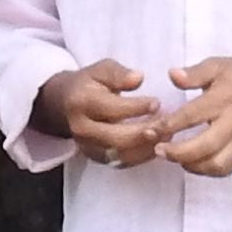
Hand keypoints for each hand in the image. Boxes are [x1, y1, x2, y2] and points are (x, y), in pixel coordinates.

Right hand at [36, 59, 164, 165]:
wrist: (64, 104)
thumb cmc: (89, 83)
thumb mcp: (101, 69)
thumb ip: (119, 73)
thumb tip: (138, 78)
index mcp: (81, 102)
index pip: (111, 108)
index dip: (136, 107)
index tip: (157, 103)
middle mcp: (81, 128)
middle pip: (116, 137)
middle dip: (144, 132)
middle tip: (167, 124)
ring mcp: (87, 146)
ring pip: (121, 154)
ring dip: (147, 147)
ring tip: (167, 135)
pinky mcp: (96, 157)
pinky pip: (122, 162)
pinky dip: (142, 156)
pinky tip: (157, 144)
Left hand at [157, 54, 231, 176]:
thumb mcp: (219, 65)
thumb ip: (194, 73)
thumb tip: (171, 75)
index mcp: (224, 98)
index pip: (193, 116)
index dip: (169, 125)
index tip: (150, 129)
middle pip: (205, 146)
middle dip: (178, 153)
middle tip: (158, 150)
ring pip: (218, 164)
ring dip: (192, 166)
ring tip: (173, 158)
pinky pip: (227, 168)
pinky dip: (207, 171)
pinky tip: (192, 164)